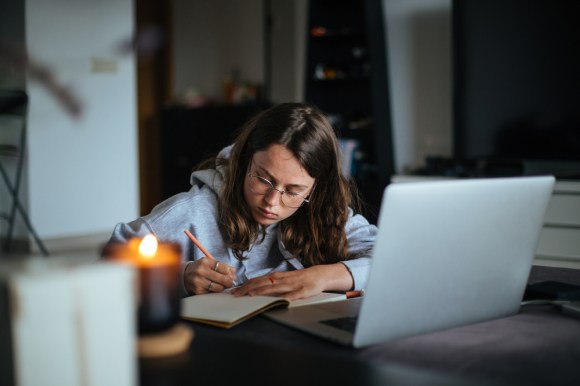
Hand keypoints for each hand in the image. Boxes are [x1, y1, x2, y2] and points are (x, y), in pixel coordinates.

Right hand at [184, 257, 236, 294]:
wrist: (184, 275)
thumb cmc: (200, 268)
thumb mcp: (210, 263)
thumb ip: (223, 266)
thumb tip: (234, 273)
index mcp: (205, 262)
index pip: (224, 268)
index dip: (230, 273)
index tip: (231, 275)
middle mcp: (201, 271)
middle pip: (223, 279)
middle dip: (229, 282)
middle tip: (230, 283)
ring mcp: (198, 282)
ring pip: (219, 288)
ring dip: (222, 288)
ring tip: (220, 285)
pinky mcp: (198, 291)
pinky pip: (212, 293)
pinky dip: (215, 292)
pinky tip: (213, 288)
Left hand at [230, 263, 352, 300]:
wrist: (319, 275)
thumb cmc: (300, 278)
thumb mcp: (284, 279)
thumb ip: (271, 283)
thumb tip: (255, 287)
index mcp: (277, 277)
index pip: (258, 280)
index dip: (246, 285)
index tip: (234, 290)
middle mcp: (282, 280)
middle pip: (262, 284)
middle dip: (247, 288)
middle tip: (235, 294)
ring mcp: (291, 285)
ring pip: (273, 288)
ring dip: (260, 291)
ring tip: (249, 294)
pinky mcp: (302, 291)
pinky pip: (292, 295)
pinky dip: (284, 297)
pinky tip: (277, 300)